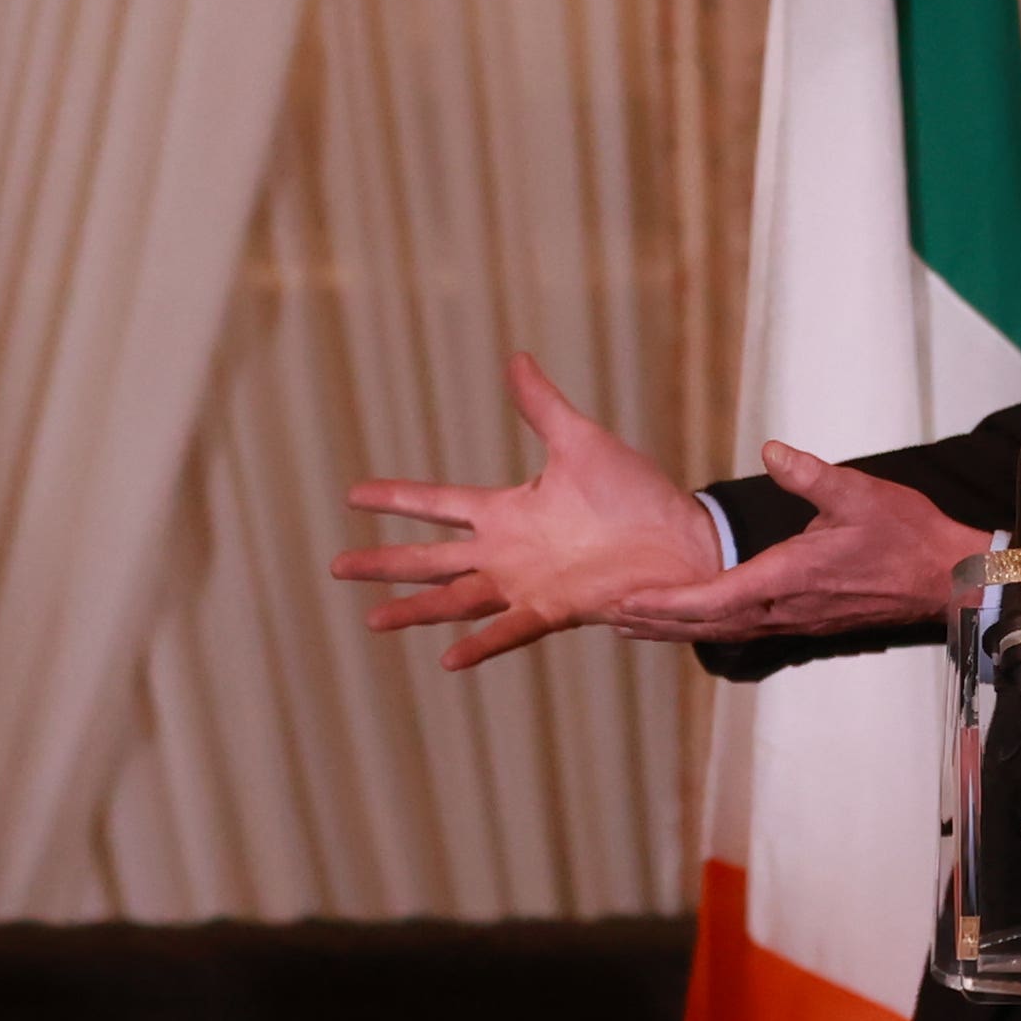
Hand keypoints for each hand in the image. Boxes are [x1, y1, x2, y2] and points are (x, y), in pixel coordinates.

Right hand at [332, 355, 721, 671]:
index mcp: (507, 510)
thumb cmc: (636, 494)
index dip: (395, 498)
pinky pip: (508, 630)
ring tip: (372, 621)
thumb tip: (515, 359)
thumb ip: (541, 407)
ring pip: (455, 598)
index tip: (353, 493)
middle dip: (384, 563)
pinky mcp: (553, 609)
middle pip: (430, 558)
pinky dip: (480, 645)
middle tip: (337, 566)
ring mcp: (525, 583)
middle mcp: (506, 551)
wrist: (682, 540)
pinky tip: (447, 660)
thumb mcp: (581, 441)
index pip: (437, 504)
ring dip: (414, 609)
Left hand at [605, 442, 978, 642]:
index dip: (669, 602)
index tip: (629, 602)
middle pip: (707, 623)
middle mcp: (785, 608)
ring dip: (677, 628)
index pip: (716, 598)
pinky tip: (689, 619)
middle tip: (608, 616)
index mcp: (790, 578)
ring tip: (633, 623)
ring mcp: (794, 618)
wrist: (946, 576)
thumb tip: (771, 449)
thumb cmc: (906, 534)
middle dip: (657, 621)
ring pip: (722, 630)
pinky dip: (707, 625)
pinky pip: (743, 628)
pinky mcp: (803, 618)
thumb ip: (810, 474)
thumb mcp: (858, 493)